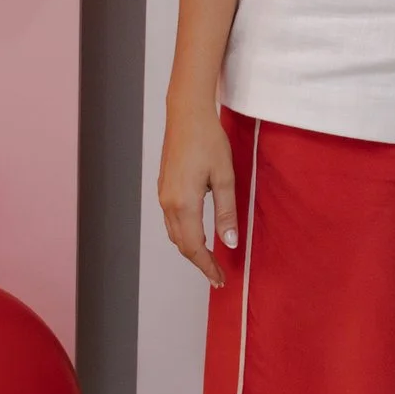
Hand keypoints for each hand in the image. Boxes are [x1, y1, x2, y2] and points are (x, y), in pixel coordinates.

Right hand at [158, 106, 238, 283]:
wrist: (187, 114)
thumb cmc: (208, 141)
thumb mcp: (225, 178)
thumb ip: (227, 213)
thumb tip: (230, 243)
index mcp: (184, 204)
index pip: (195, 247)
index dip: (207, 266)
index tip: (220, 279)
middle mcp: (168, 203)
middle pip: (182, 244)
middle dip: (200, 262)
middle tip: (218, 274)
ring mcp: (163, 195)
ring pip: (175, 233)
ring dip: (191, 249)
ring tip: (209, 259)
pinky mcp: (164, 187)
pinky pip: (171, 220)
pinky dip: (184, 234)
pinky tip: (197, 233)